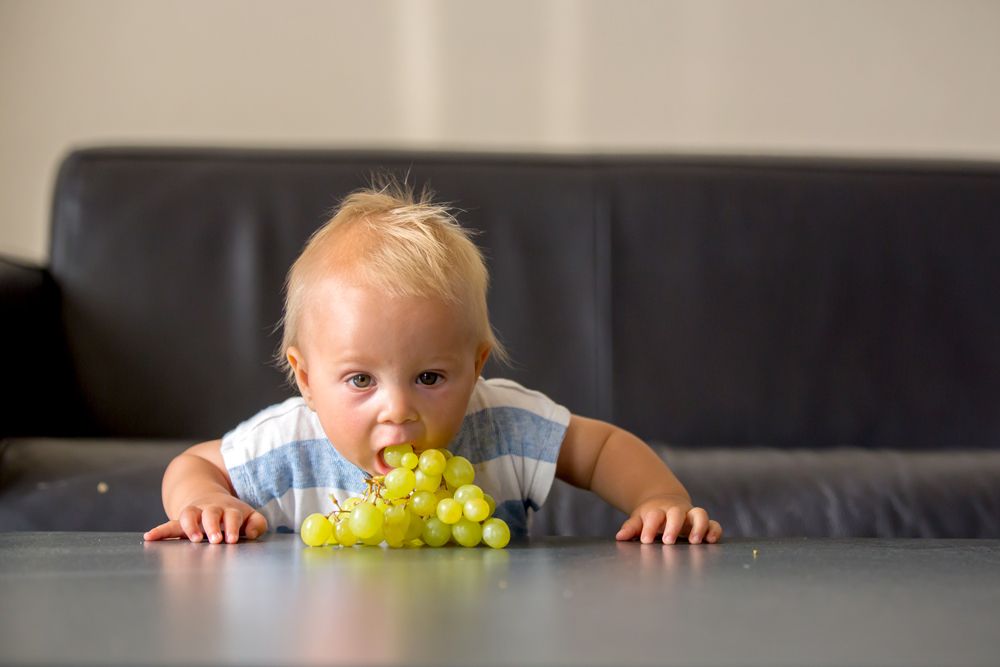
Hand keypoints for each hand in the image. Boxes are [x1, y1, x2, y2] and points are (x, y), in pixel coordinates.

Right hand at [143, 493, 267, 543]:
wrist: (212, 500)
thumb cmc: (234, 516)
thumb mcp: (249, 517)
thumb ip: (256, 523)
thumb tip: (251, 533)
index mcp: (229, 510)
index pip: (232, 516)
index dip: (232, 526)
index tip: (232, 539)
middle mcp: (211, 509)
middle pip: (211, 514)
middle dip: (213, 526)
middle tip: (216, 540)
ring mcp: (195, 514)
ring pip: (190, 514)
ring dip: (191, 526)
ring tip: (194, 539)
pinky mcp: (181, 521)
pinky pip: (169, 524)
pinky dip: (160, 530)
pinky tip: (149, 537)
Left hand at [616, 494, 722, 544]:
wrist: (666, 503)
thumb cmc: (651, 516)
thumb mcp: (639, 520)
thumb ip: (631, 528)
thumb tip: (620, 537)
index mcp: (659, 511)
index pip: (654, 516)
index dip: (649, 528)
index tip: (645, 540)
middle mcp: (677, 511)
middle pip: (676, 513)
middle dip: (673, 526)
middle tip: (667, 541)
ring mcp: (691, 516)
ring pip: (699, 514)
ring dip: (698, 526)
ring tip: (694, 541)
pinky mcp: (704, 524)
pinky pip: (714, 524)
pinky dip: (714, 530)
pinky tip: (711, 540)